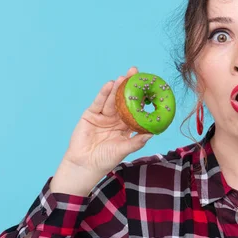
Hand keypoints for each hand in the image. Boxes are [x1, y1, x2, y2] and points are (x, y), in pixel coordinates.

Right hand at [52, 67, 153, 194]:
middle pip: (123, 100)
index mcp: (126, 126)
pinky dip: (103, 94)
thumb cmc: (106, 160)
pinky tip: (109, 85)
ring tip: (123, 77)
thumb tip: (152, 133)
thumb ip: (136, 141)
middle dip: (129, 86)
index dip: (141, 98)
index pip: (135, 109)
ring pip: (111, 99)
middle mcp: (115, 119)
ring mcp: (103, 116)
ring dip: (117, 88)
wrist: (85, 165)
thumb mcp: (124, 149)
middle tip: (135, 72)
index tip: (149, 86)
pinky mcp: (91, 115)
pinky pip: (98, 102)